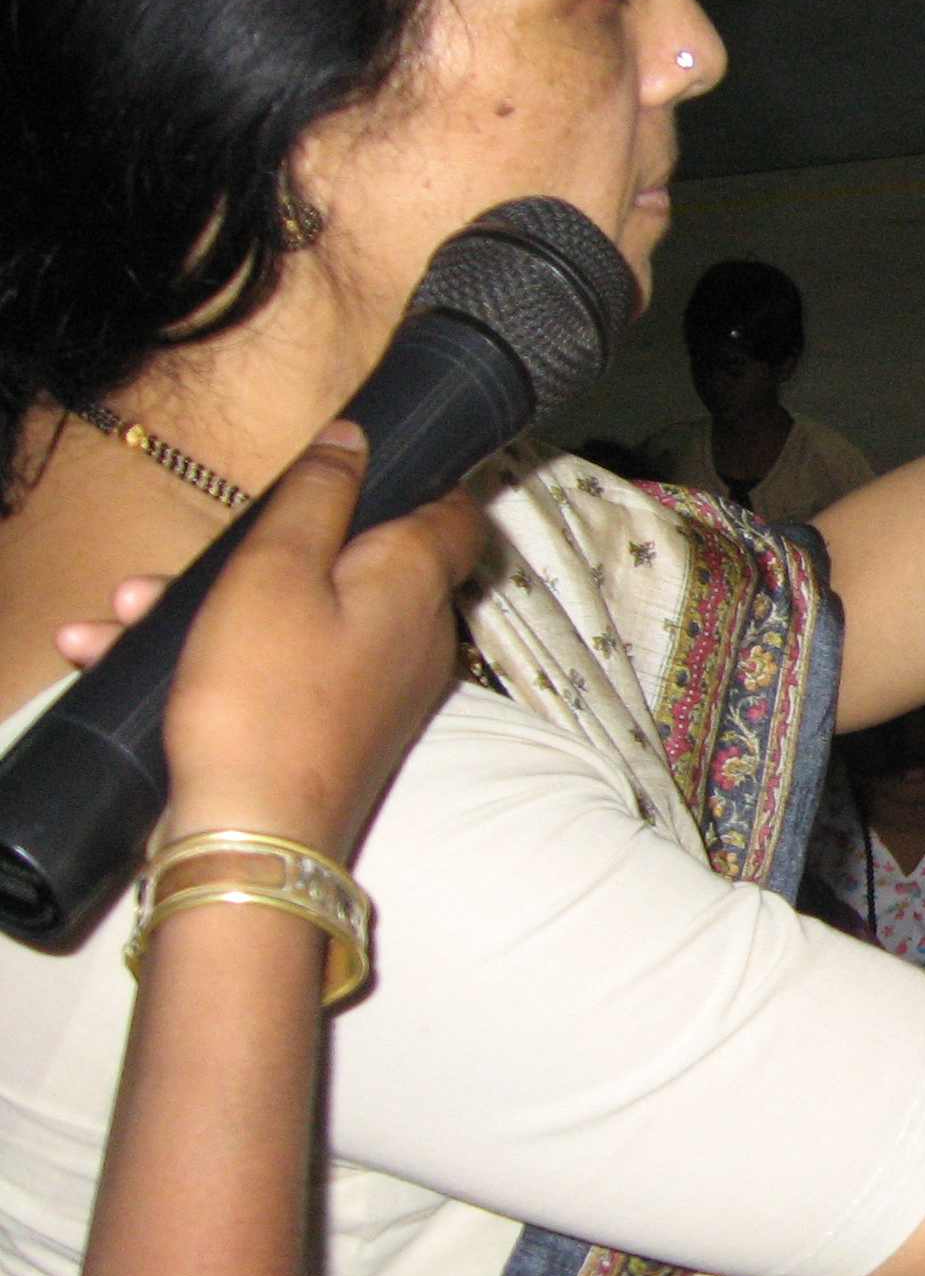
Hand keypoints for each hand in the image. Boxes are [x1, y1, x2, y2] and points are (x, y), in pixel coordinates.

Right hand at [110, 424, 488, 853]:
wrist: (254, 836)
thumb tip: (357, 439)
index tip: (358, 468)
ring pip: (299, 617)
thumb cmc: (266, 693)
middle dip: (259, 554)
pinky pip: (280, 668)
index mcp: (417, 584)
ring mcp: (380, 687)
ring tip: (126, 613)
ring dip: (209, 609)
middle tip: (176, 568)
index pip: (454, 515)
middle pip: (353, 563)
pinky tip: (120, 655)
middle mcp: (416, 634)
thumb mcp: (276, 569)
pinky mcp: (338, 728)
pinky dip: (212, 658)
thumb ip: (318, 496)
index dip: (416, 482)